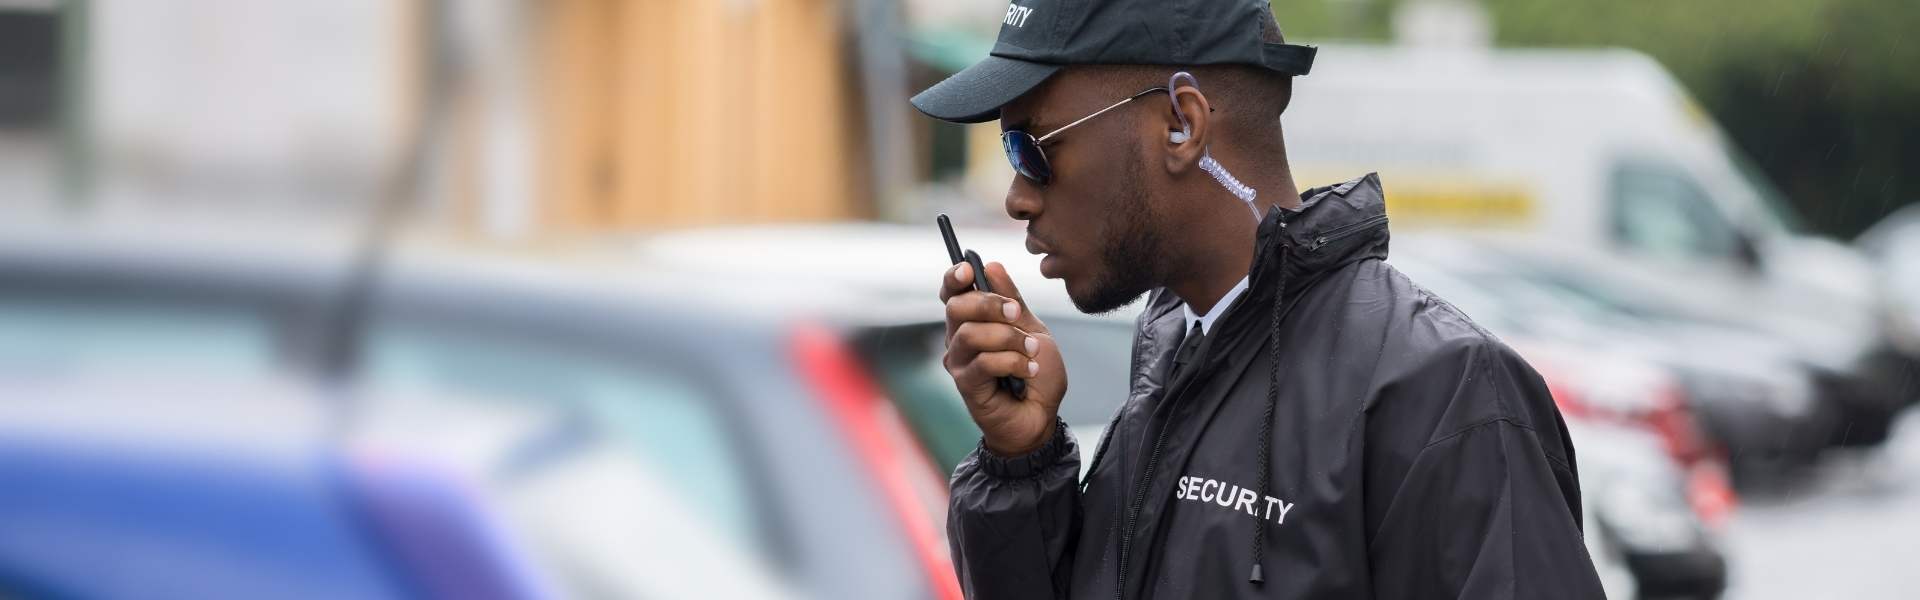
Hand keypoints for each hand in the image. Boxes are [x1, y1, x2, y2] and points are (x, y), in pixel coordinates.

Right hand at [940, 260, 1067, 455]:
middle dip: (990, 305)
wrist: (1042, 416)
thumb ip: (1012, 300)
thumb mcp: (1032, 328)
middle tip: (1017, 314)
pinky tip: (1028, 372)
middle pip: (956, 308)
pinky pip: (983, 363)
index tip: (968, 269)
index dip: (954, 278)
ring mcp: (959, 363)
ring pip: (969, 334)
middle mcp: (958, 340)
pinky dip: (1012, 362)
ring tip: (1031, 350)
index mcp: (972, 321)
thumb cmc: (1035, 375)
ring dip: (1007, 338)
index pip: (951, 293)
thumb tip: (991, 266)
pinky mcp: (966, 385)